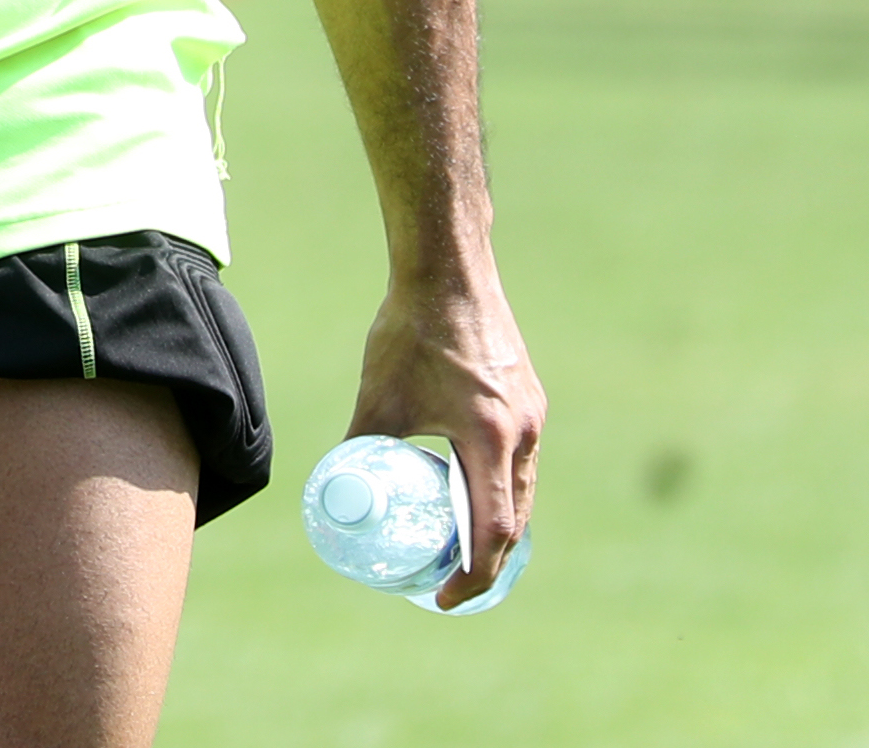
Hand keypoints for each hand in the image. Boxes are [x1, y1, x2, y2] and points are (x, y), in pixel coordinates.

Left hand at [349, 261, 544, 605]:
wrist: (450, 270)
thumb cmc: (411, 329)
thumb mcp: (379, 394)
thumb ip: (361, 441)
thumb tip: (336, 482)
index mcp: (490, 438)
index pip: (491, 529)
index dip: (472, 573)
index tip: (444, 598)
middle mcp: (523, 433)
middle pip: (515, 519)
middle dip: (488, 561)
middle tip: (452, 585)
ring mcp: (532, 416)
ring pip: (523, 490)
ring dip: (498, 526)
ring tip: (464, 551)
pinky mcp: (529, 399)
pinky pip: (522, 460)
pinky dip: (503, 489)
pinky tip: (475, 494)